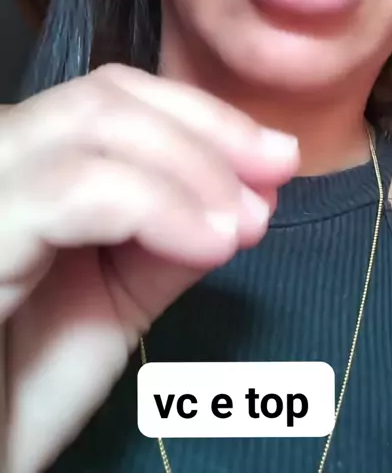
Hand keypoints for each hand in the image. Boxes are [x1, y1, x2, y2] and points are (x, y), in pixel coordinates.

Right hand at [0, 63, 298, 472]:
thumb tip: (247, 191)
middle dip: (207, 130)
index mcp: (28, 164)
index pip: (114, 96)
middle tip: (277, 168)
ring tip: (245, 220)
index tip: (275, 154)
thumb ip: (170, 236)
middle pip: (106, 96)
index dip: (201, 115)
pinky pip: (73, 191)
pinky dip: (157, 205)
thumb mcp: (118, 298)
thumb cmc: (28, 382)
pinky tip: (208, 241)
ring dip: (192, 166)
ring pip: (92, 124)